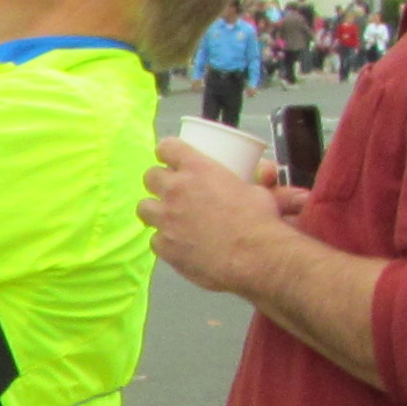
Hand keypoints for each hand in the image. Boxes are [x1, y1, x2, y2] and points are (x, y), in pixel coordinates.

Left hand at [136, 142, 307, 294]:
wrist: (253, 257)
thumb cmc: (259, 220)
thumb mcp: (257, 190)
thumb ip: (248, 181)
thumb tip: (262, 173)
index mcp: (197, 169)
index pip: (167, 147)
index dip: (167, 151)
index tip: (170, 157)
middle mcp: (175, 190)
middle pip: (150, 177)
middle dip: (159, 181)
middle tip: (171, 190)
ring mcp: (166, 219)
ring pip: (144, 207)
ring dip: (155, 210)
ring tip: (168, 217)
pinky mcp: (164, 245)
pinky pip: (155, 239)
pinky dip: (164, 240)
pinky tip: (178, 243)